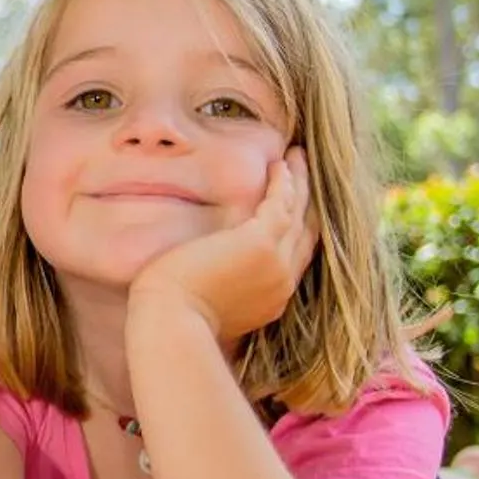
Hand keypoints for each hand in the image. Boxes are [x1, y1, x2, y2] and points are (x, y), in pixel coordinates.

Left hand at [131, 147, 318, 340]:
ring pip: (298, 214)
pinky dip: (283, 183)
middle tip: (304, 172)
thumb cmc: (175, 317)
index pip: (296, 256)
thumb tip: (213, 275)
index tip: (297, 206)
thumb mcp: (212, 305)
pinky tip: (278, 164)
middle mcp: (282, 282)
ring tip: (296, 156)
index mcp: (272, 298)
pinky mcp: (260, 244)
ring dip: (299, 183)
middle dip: (306, 200)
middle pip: (305, 231)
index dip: (300, 227)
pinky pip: (281, 204)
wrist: (171, 321)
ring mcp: (276, 264)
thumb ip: (225, 288)